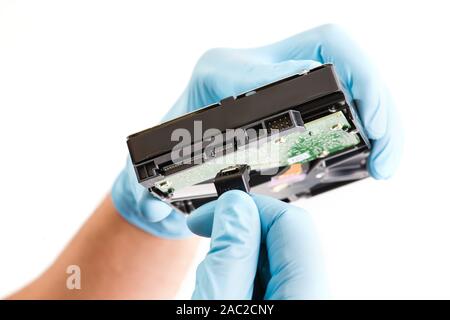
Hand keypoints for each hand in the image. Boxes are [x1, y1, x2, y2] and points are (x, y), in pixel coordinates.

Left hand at [112, 24, 402, 237]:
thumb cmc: (163, 170)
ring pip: (344, 67)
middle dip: (369, 93)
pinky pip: (343, 90)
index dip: (317, 87)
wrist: (171, 170)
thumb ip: (141, 189)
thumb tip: (154, 200)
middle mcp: (251, 69)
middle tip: (383, 151)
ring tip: (386, 159)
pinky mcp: (297, 97)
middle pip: (327, 50)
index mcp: (216, 78)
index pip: (271, 66)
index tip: (349, 129)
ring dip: (377, 107)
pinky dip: (367, 117)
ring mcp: (279, 79)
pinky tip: (375, 153)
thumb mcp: (149, 177)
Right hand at [187, 190, 327, 298]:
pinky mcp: (289, 304)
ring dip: (239, 253)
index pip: (290, 221)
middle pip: (284, 237)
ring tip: (210, 270)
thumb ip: (230, 255)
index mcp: (305, 292)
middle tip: (206, 232)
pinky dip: (244, 273)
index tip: (214, 210)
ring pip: (275, 257)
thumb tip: (235, 207)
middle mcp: (311, 294)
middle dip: (241, 228)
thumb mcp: (219, 303)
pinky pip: (272, 278)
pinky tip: (223, 285)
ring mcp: (302, 299)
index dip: (249, 205)